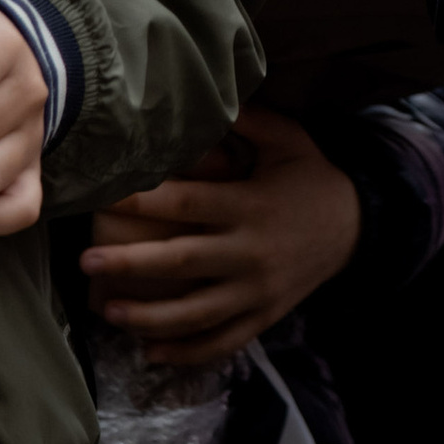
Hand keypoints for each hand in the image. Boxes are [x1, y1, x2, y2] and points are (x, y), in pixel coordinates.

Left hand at [81, 108, 363, 364]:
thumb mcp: (290, 140)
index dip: (143, 201)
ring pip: (197, 312)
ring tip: (108, 310)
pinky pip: (222, 341)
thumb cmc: (311, 178)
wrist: (357, 228)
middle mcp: (251, 252)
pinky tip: (150, 353)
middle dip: (131, 264)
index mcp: (251, 205)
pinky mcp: (263, 316)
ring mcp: (257, 291)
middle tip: (86, 260)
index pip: (189, 204)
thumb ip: (250, 120)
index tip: (104, 196)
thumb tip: (208, 91)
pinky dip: (186, 352)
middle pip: (183, 261)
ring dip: (148, 316)